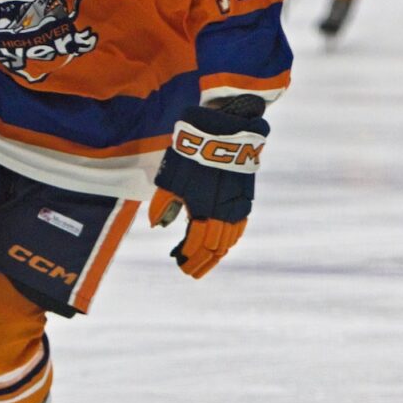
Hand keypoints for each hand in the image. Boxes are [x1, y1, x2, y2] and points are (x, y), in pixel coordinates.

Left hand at [149, 96, 268, 278]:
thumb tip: (157, 226)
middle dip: (201, 262)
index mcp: (203, 209)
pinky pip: (239, 228)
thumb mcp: (170, 176)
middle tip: (190, 270)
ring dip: (216, 254)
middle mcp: (224, 213)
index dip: (187, 256)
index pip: (196, 243)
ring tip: (204, 261)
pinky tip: (221, 243)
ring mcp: (238, 207)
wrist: (224, 131)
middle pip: (214, 248)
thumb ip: (163, 203)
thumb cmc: (191, 153)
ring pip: (229, 241)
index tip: (179, 262)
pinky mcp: (246, 198)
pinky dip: (229, 240)